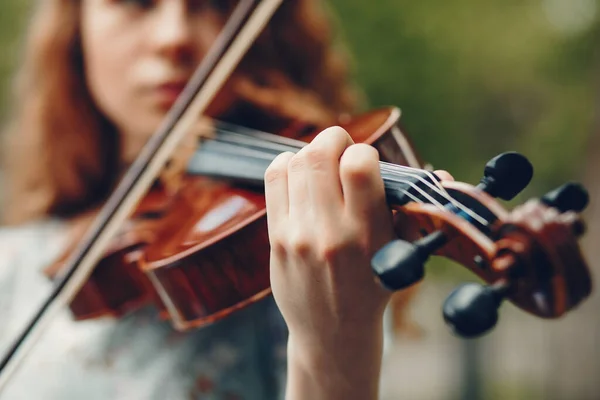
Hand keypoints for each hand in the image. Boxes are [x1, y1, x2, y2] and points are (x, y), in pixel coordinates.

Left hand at [265, 126, 393, 348]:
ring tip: (322, 165)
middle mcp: (329, 231)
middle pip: (319, 155)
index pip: (358, 165)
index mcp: (367, 233)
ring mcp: (297, 234)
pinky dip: (287, 165)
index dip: (363, 152)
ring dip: (311, 153)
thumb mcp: (400, 253)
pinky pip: (274, 180)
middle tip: (341, 150)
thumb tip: (442, 174)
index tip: (365, 162)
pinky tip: (299, 173)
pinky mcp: (276, 237)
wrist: (332, 333)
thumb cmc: (373, 289)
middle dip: (333, 140)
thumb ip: (414, 211)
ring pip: (295, 163)